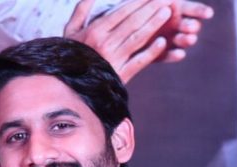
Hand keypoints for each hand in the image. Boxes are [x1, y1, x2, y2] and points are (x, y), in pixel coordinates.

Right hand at [65, 0, 212, 82]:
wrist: (70, 88)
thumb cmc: (70, 56)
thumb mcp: (70, 31)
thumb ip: (81, 11)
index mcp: (95, 31)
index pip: (121, 12)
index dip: (138, 2)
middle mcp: (106, 44)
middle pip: (133, 23)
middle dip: (150, 9)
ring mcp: (115, 60)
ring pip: (138, 39)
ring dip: (154, 25)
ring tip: (166, 13)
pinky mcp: (121, 76)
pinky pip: (139, 62)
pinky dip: (151, 52)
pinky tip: (163, 42)